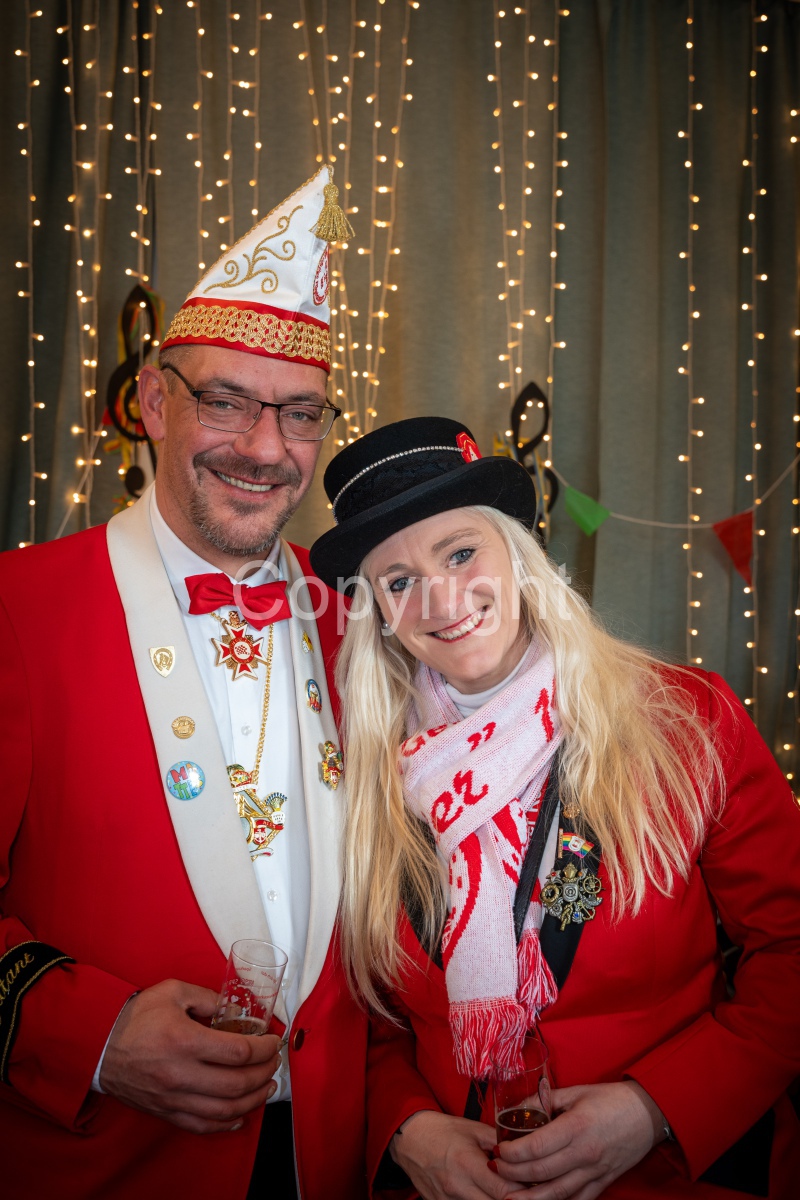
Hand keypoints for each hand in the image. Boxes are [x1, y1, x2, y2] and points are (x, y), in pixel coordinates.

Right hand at [99, 979, 281, 1133]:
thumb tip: (234, 1009)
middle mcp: (180, 1074)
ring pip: (223, 1111)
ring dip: (252, 1101)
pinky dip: (225, 1124)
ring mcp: (172, 1098)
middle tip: (274, 1063)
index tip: (273, 1041)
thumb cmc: (134, 1017)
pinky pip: (201, 1125)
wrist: (98, 1045)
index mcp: (184, 1041)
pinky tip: (240, 1116)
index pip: (239, 1052)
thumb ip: (207, 996)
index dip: (265, 1048)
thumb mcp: (172, 991)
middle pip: (236, 1084)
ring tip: (266, 1087)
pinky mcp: (165, 1111)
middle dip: (264, 1074)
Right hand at [390, 1111, 518, 1199]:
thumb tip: (523, 1152)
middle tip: (522, 1190)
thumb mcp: (473, 1129)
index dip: (523, 1189)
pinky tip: (483, 1193)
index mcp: (467, 1163)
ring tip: (502, 1190)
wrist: (409, 1139)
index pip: (504, 1189)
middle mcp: (457, 1186)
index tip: (532, 1183)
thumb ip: (499, 1142)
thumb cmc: (443, 1131)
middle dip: (512, 1198)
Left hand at [493, 1081, 666, 1198]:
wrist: (647, 1114)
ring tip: (508, 1199)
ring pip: (557, 1193)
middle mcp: (584, 1153)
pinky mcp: (603, 1183)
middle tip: (497, 1168)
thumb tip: (518, 1106)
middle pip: (541, 1172)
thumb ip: (546, 1100)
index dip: (513, 1152)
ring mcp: (595, 1172)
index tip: (498, 1150)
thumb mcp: (576, 1092)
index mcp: (576, 1127)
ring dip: (530, 1199)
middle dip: (513, 1174)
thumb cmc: (610, 1099)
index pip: (536, 1146)